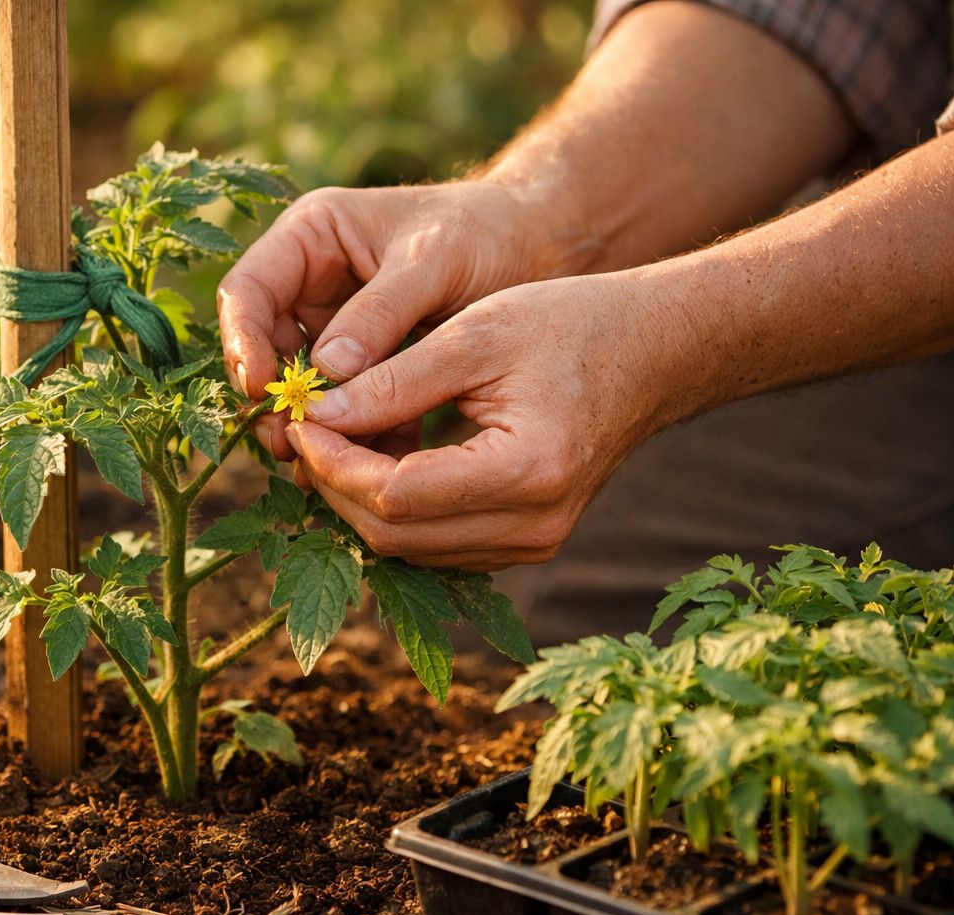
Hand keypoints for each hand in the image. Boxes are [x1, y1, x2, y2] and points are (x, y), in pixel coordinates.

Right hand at [218, 179, 593, 458]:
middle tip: (286, 443)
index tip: (262, 388)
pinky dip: (354, 436)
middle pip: (262, 346)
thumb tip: (326, 373)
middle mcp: (311, 281)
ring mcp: (335, 325)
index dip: (243, 342)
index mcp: (312, 234)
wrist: (538, 248)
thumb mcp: (435, 260)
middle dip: (273, 398)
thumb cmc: (486, 233)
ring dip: (308, 426)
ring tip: (317, 466)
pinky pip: (345, 405)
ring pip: (300, 385)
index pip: (247, 291)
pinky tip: (367, 470)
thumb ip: (382, 311)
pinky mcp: (366, 365)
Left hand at [286, 273, 675, 570]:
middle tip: (304, 433)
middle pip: (395, 535)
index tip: (302, 421)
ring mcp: (532, 544)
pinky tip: (373, 461)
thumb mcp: (477, 335)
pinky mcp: (524, 543)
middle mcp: (534, 526)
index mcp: (527, 472)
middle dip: (335, 486)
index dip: (334, 463)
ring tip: (330, 443)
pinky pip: (436, 545)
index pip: (395, 495)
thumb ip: (394, 380)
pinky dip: (394, 510)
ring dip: (358, 502)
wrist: (651, 352)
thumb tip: (317, 417)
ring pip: (410, 549)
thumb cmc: (571, 326)